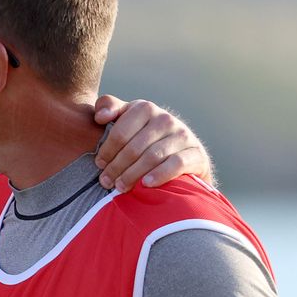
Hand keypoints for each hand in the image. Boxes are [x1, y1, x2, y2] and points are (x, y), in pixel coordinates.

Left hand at [92, 95, 213, 190]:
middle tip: (106, 181)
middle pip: (134, 147)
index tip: (99, 164)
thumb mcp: (127, 119)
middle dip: (117, 166)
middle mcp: (165, 119)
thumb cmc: (146, 137)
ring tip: (120, 187)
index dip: (107, 150)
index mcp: (145, 108)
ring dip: (132, 174)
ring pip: (152, 157)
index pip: (120, 132)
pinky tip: (146, 184)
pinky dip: (159, 175)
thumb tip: (100, 116)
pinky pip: (176, 164)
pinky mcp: (196, 153)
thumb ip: (110, 108)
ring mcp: (183, 136)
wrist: (184, 155)